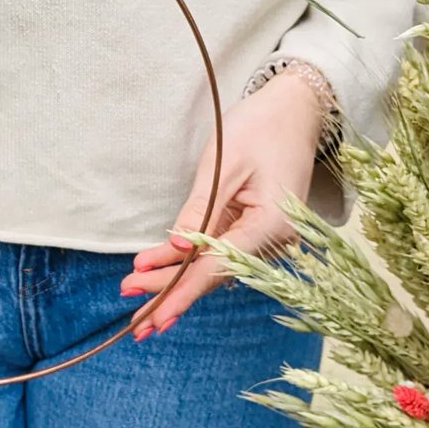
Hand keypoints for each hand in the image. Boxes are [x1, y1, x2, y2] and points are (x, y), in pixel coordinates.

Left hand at [119, 72, 323, 338]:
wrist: (295, 110)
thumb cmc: (260, 128)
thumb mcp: (222, 164)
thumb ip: (199, 210)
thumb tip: (177, 249)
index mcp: (271, 224)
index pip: (217, 268)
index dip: (181, 292)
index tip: (153, 315)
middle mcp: (274, 239)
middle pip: (214, 274)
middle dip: (170, 292)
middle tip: (133, 317)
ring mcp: (267, 236)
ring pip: (213, 265)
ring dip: (175, 279)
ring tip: (135, 293)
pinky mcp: (256, 228)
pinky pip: (218, 249)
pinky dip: (189, 259)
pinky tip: (158, 269)